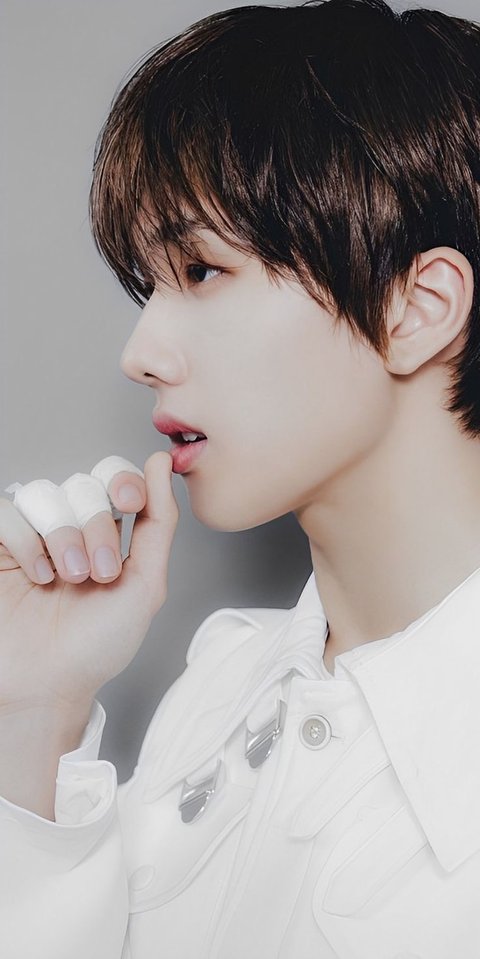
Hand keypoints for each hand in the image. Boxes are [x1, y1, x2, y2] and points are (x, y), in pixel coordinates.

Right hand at [0, 451, 178, 710]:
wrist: (50, 686)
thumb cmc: (97, 645)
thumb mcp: (145, 584)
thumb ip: (159, 522)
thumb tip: (160, 463)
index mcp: (107, 534)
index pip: (113, 478)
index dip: (122, 480)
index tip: (130, 502)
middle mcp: (69, 529)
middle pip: (83, 485)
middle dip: (98, 526)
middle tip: (101, 573)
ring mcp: (31, 537)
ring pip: (46, 494)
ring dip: (65, 535)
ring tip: (70, 578)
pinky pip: (7, 513)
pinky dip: (26, 541)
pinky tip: (39, 576)